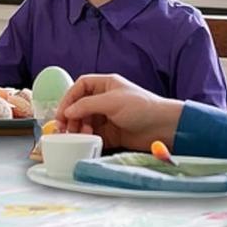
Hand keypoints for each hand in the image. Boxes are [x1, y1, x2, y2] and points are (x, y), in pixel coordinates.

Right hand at [55, 74, 184, 151]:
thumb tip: (67, 112)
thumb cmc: (142, 107)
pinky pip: (94, 134)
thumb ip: (86, 105)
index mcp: (105, 85)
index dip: (68, 98)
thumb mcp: (111, 102)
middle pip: (80, 106)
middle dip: (71, 116)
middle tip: (63, 128)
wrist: (165, 127)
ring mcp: (108, 117)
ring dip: (78, 128)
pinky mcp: (112, 133)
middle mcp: (105, 100)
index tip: (61, 112)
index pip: (80, 87)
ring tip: (78, 135)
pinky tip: (86, 141)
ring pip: (85, 121)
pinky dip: (87, 138)